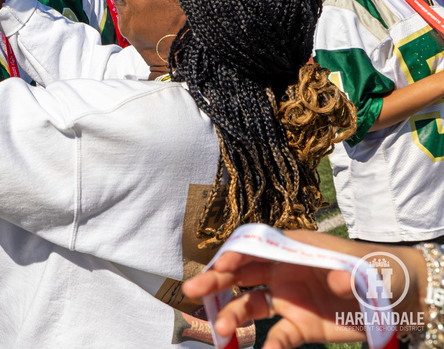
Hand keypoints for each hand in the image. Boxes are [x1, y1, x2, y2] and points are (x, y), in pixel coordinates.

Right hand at [181, 230, 425, 348]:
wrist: (394, 297)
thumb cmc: (376, 270)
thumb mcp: (364, 267)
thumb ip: (351, 272)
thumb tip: (342, 277)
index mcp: (291, 249)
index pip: (254, 247)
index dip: (235, 254)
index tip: (221, 265)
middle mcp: (281, 271)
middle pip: (240, 274)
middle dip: (215, 281)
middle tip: (192, 291)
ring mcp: (287, 299)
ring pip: (249, 306)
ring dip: (232, 316)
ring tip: (220, 330)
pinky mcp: (299, 326)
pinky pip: (276, 335)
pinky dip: (268, 345)